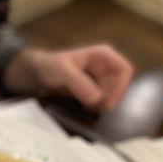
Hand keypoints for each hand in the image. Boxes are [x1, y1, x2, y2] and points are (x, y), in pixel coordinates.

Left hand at [4, 44, 133, 109]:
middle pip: (119, 85)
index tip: (107, 102)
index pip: (124, 70)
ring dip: (102, 103)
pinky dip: (96, 105)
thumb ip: (79, 83)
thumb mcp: (62, 72)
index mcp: (103, 54)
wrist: (38, 72)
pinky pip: (103, 99)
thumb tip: (96, 98)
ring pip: (112, 94)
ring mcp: (101, 77)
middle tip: (92, 107)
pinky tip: (84, 106)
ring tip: (86, 106)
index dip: (120, 87)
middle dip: (109, 98)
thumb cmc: (50, 66)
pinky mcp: (95, 88)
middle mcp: (105, 65)